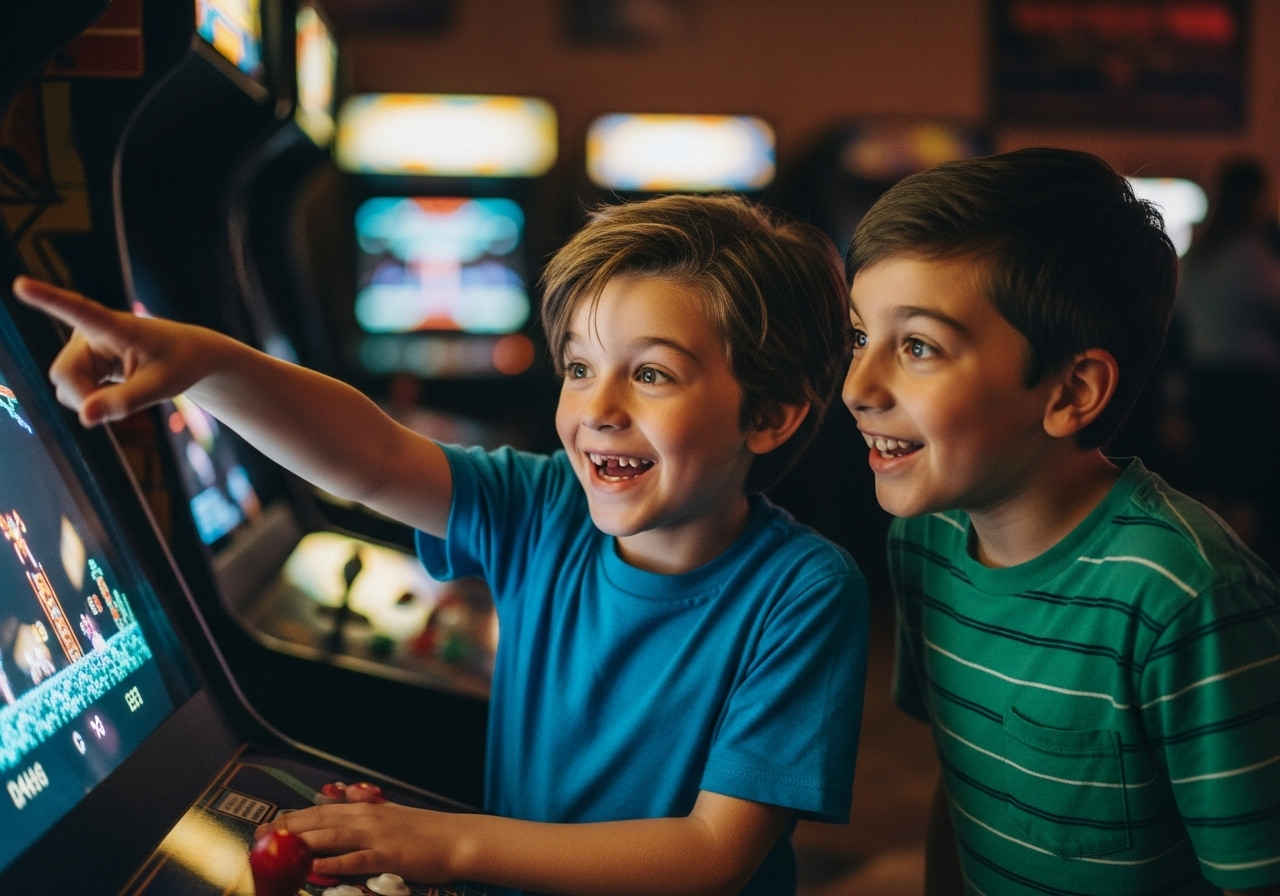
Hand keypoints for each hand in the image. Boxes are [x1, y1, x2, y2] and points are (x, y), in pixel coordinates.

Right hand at [11, 276, 219, 426]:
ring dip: (90, 400)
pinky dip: (92, 400)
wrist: (187, 357)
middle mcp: (89, 331)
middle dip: (85, 398)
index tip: (21, 285)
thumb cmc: (179, 364)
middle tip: (120, 408)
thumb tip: (85, 418)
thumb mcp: (161, 387)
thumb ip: (124, 402)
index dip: (48, 299)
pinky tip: (115, 391)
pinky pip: (71, 390)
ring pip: (64, 385)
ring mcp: (82, 346)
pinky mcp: (80, 359)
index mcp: (113, 325)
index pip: (78, 311)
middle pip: (63, 375)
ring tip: (126, 392)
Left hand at [255, 802, 458, 882]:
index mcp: (367, 810)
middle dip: (287, 828)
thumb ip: (367, 813)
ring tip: (276, 848)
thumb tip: (344, 805)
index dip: (294, 817)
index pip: (322, 811)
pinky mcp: (388, 856)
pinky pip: (355, 859)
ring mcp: (377, 836)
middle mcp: (367, 819)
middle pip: (320, 821)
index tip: (269, 823)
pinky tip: (314, 867)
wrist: (457, 839)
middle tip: (260, 835)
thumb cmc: (426, 833)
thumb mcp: (393, 816)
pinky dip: (333, 862)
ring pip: (331, 837)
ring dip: (302, 842)